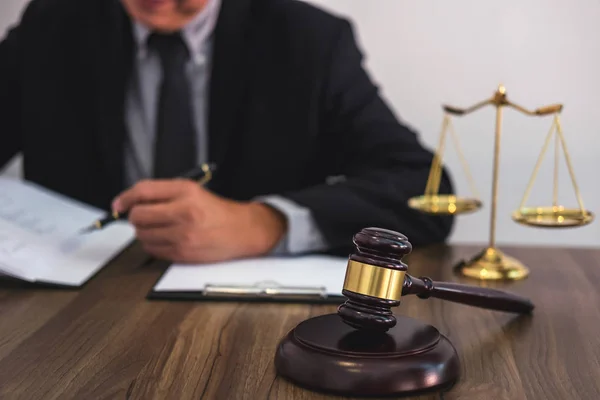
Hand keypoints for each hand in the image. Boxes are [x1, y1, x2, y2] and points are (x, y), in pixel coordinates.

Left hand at [112, 179, 286, 262]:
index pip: (143, 191)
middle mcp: (185, 212)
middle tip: (144, 216)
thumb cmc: (216, 211)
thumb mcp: (192, 191)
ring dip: (144, 232)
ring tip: (160, 228)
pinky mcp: (183, 253)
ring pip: (142, 235)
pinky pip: (152, 250)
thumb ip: (162, 193)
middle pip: (138, 216)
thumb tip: (129, 202)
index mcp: (186, 192)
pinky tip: (166, 239)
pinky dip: (153, 245)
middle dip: (136, 217)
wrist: (242, 231)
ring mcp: (183, 235)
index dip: (125, 197)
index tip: (119, 204)